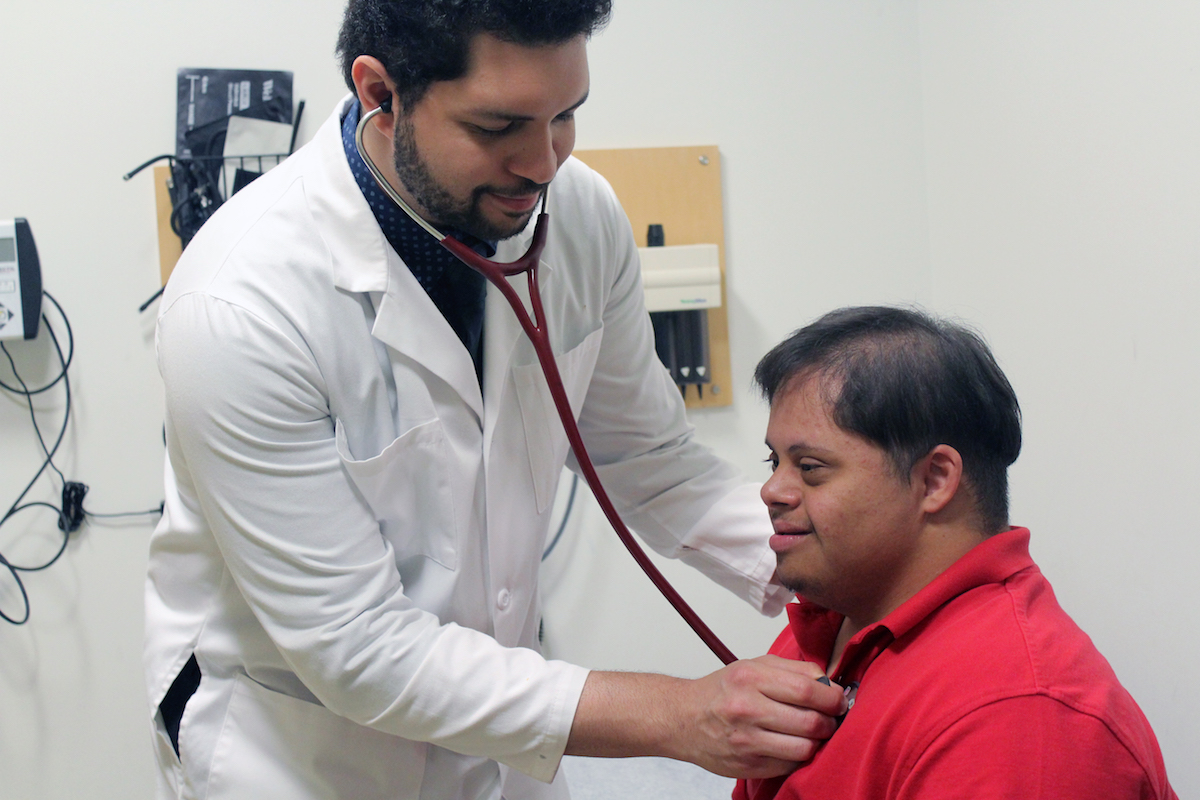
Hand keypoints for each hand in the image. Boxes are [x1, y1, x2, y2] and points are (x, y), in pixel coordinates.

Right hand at [671, 655, 845, 777]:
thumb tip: (828, 682)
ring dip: (818, 741)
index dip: (833, 697)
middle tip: (831, 717)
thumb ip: (792, 669)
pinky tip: (792, 744)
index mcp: (750, 679)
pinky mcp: (747, 766)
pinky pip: (789, 765)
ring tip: (814, 732)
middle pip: (811, 722)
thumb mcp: (752, 666)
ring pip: (804, 748)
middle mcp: (747, 709)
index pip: (808, 690)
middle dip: (831, 721)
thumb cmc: (721, 691)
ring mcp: (746, 741)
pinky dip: (798, 755)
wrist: (682, 718)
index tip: (839, 699)